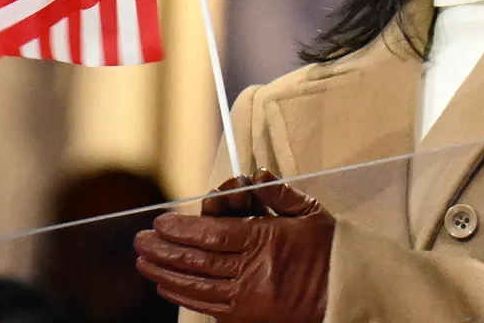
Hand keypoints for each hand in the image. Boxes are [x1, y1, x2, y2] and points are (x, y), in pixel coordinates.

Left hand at [135, 169, 334, 322]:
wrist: (343, 293)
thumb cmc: (328, 250)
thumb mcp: (311, 212)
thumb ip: (280, 193)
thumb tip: (257, 174)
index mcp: (267, 240)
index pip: (214, 234)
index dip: (183, 228)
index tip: (160, 221)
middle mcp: (253, 270)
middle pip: (197, 259)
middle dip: (164, 249)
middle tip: (140, 240)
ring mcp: (246, 297)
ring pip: (195, 284)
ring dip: (165, 273)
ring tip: (144, 262)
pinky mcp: (244, 317)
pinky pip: (205, 306)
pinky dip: (182, 295)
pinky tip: (165, 286)